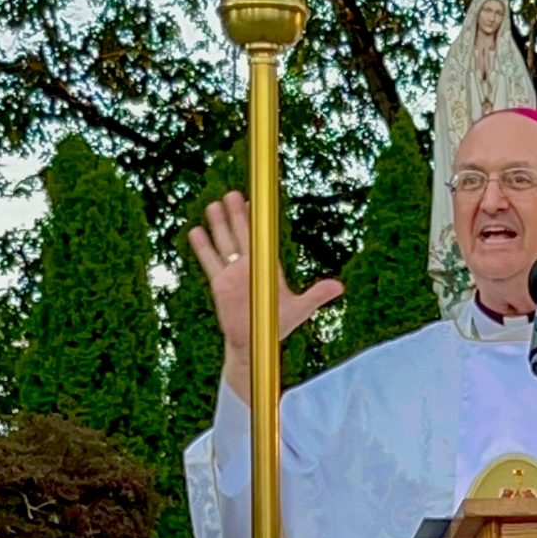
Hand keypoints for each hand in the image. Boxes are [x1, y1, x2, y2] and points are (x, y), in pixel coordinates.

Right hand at [188, 191, 342, 401]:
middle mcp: (250, 266)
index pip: (262, 238)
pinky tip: (196, 231)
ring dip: (219, 225)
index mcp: (269, 267)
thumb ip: (317, 295)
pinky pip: (210, 262)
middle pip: (242, 235)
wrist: (255, 344)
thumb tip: (340, 287)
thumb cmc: (278, 326)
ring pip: (225, 243)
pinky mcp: (220, 284)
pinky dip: (203, 247)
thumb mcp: (300, 309)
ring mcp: (233, 274)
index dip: (257, 220)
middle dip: (236, 215)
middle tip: (231, 193)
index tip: (253, 202)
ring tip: (213, 205)